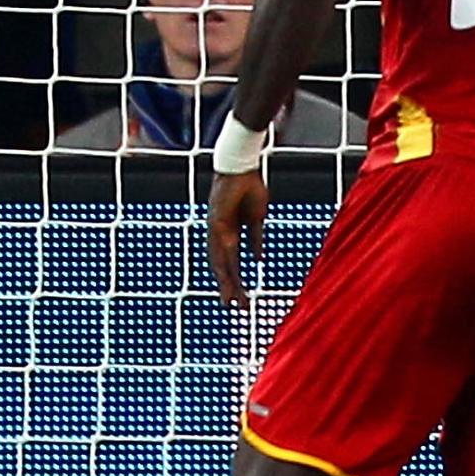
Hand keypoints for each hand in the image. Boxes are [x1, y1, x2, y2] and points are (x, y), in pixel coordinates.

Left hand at [206, 165, 269, 310]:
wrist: (242, 167)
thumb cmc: (249, 187)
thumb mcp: (257, 218)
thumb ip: (256, 239)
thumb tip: (258, 260)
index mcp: (229, 234)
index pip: (230, 263)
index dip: (234, 281)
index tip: (240, 298)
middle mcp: (219, 234)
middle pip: (223, 267)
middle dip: (230, 288)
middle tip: (236, 308)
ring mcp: (216, 228)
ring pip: (221, 262)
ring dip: (227, 282)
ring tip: (233, 300)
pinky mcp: (217, 221)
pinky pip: (224, 246)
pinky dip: (227, 262)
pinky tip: (233, 276)